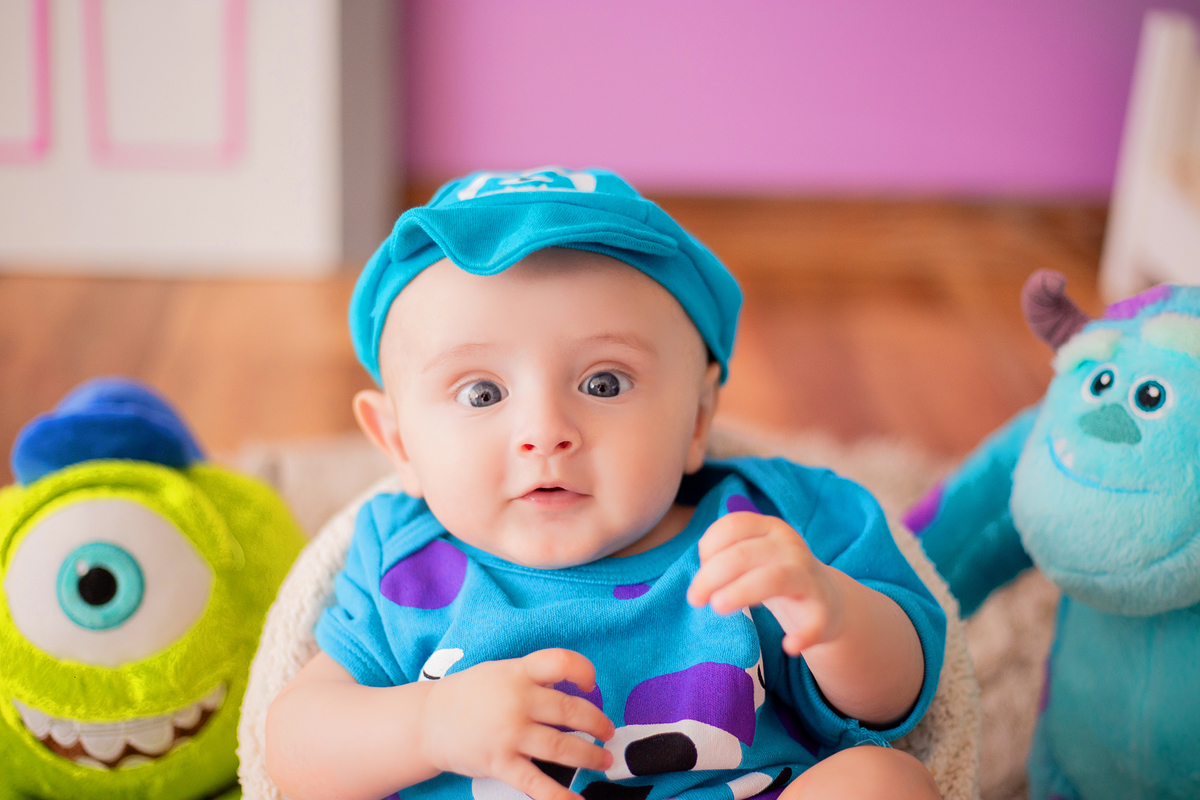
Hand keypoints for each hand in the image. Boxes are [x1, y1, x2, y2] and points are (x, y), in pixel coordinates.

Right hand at [419, 649, 614, 799]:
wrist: (428, 721)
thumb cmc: (469, 695)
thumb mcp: (501, 672)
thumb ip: (533, 678)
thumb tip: (571, 688)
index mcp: (518, 673)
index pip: (560, 663)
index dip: (583, 671)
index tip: (591, 684)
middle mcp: (516, 701)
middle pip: (570, 711)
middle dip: (597, 723)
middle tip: (607, 732)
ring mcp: (509, 734)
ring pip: (562, 746)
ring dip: (589, 755)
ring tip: (603, 759)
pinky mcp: (501, 764)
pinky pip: (537, 783)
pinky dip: (560, 796)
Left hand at [687, 507, 843, 655]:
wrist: (826, 598)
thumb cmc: (775, 574)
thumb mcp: (752, 555)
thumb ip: (724, 556)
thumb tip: (701, 579)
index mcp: (770, 528)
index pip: (733, 525)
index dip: (709, 546)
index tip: (701, 569)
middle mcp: (790, 547)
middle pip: (742, 555)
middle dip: (710, 576)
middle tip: (695, 599)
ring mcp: (808, 577)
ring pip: (772, 579)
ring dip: (740, 592)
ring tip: (718, 607)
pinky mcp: (823, 611)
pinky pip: (813, 623)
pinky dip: (802, 635)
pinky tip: (789, 646)